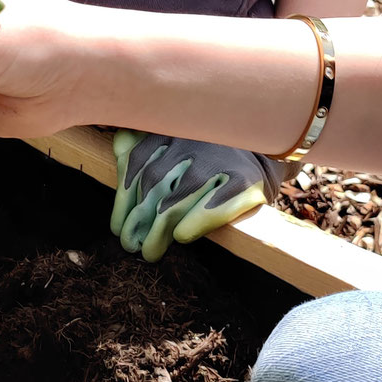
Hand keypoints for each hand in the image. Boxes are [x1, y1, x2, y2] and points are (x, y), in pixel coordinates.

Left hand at [110, 132, 283, 260]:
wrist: (264, 152)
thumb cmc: (209, 154)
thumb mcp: (177, 139)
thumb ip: (144, 140)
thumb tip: (120, 146)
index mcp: (172, 129)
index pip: (137, 164)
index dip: (124, 201)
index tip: (117, 228)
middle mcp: (193, 142)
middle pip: (154, 185)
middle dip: (138, 220)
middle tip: (130, 246)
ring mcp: (220, 162)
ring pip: (178, 199)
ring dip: (159, 230)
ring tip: (150, 252)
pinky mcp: (245, 183)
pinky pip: (215, 206)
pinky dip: (195, 223)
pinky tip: (182, 237)